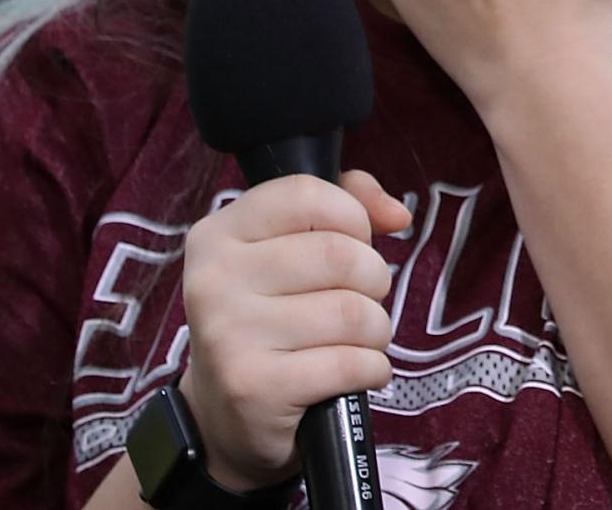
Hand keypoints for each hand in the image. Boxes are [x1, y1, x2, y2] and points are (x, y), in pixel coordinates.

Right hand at [178, 171, 411, 490]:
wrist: (225, 417)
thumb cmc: (272, 318)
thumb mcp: (291, 248)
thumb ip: (347, 204)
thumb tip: (397, 215)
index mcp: (218, 235)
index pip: (307, 194)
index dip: (352, 216)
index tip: (355, 240)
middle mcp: (214, 281)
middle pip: (341, 255)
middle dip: (374, 280)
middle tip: (359, 301)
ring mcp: (229, 336)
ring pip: (353, 312)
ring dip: (376, 330)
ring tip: (355, 341)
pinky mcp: (253, 388)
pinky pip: (351, 363)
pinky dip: (372, 369)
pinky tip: (354, 373)